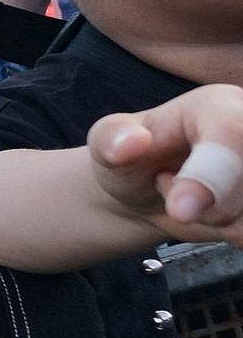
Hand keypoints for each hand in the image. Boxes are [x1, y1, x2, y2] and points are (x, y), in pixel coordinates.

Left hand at [89, 85, 242, 237]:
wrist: (144, 191)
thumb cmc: (130, 158)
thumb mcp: (106, 142)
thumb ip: (113, 137)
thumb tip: (131, 142)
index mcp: (220, 105)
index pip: (232, 133)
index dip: (209, 176)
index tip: (181, 211)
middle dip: (206, 204)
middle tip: (166, 186)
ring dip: (210, 219)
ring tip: (182, 193)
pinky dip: (221, 232)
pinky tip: (204, 211)